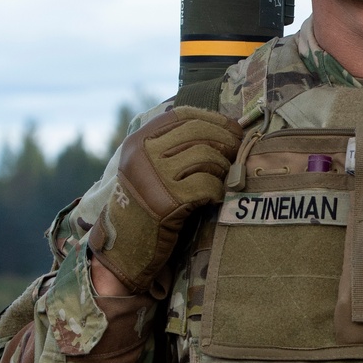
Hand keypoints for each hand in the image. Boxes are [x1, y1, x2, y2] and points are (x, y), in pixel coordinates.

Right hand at [88, 106, 241, 293]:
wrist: (124, 246)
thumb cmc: (144, 205)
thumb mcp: (147, 167)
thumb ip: (171, 146)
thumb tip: (221, 126)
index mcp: (138, 141)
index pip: (182, 116)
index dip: (213, 119)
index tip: (232, 127)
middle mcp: (143, 154)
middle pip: (198, 132)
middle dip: (225, 139)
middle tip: (238, 150)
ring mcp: (155, 177)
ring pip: (206, 156)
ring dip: (223, 166)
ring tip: (224, 176)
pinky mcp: (168, 202)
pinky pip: (207, 185)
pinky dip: (217, 190)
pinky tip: (214, 197)